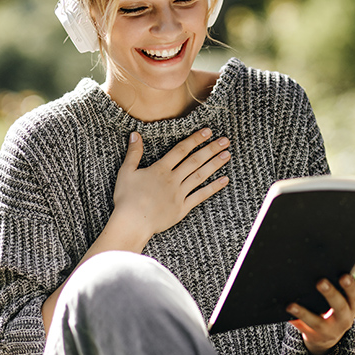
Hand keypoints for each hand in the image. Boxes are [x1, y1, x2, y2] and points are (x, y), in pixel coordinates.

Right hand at [112, 128, 230, 239]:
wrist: (132, 223)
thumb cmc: (126, 198)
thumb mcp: (126, 172)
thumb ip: (133, 153)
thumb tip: (136, 134)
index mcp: (160, 169)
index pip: (181, 150)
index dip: (195, 139)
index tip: (207, 131)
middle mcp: (173, 179)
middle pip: (195, 160)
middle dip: (210, 149)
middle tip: (225, 140)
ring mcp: (179, 194)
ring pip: (200, 176)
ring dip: (214, 164)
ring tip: (227, 155)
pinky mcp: (182, 208)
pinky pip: (200, 196)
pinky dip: (213, 188)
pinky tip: (224, 180)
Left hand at [286, 274, 354, 354]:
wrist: (327, 337)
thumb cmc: (333, 308)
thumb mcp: (342, 301)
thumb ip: (336, 287)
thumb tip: (320, 266)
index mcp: (352, 307)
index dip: (351, 286)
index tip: (344, 276)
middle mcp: (344, 320)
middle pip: (339, 307)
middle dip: (330, 294)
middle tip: (320, 282)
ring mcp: (330, 331)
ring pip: (317, 322)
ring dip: (304, 313)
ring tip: (291, 305)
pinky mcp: (315, 336)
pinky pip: (303, 329)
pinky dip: (294, 321)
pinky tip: (286, 313)